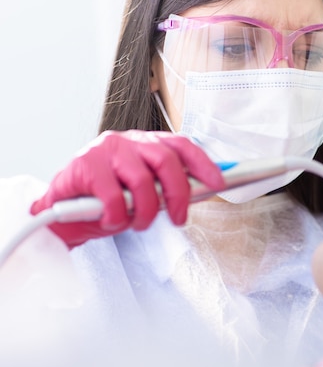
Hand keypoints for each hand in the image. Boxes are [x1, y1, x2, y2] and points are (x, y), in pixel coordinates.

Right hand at [30, 130, 224, 247]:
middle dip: (179, 194)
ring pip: (142, 182)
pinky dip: (118, 217)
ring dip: (146, 212)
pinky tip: (111, 221)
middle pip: (166, 160)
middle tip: (178, 219)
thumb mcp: (143, 194)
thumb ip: (166, 188)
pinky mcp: (84, 165)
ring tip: (138, 224)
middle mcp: (127, 141)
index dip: (203, 163)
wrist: (59, 214)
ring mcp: (105, 150)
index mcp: (145, 143)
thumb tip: (202, 192)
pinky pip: (113, 197)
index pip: (181, 145)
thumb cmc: (106, 203)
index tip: (219, 182)